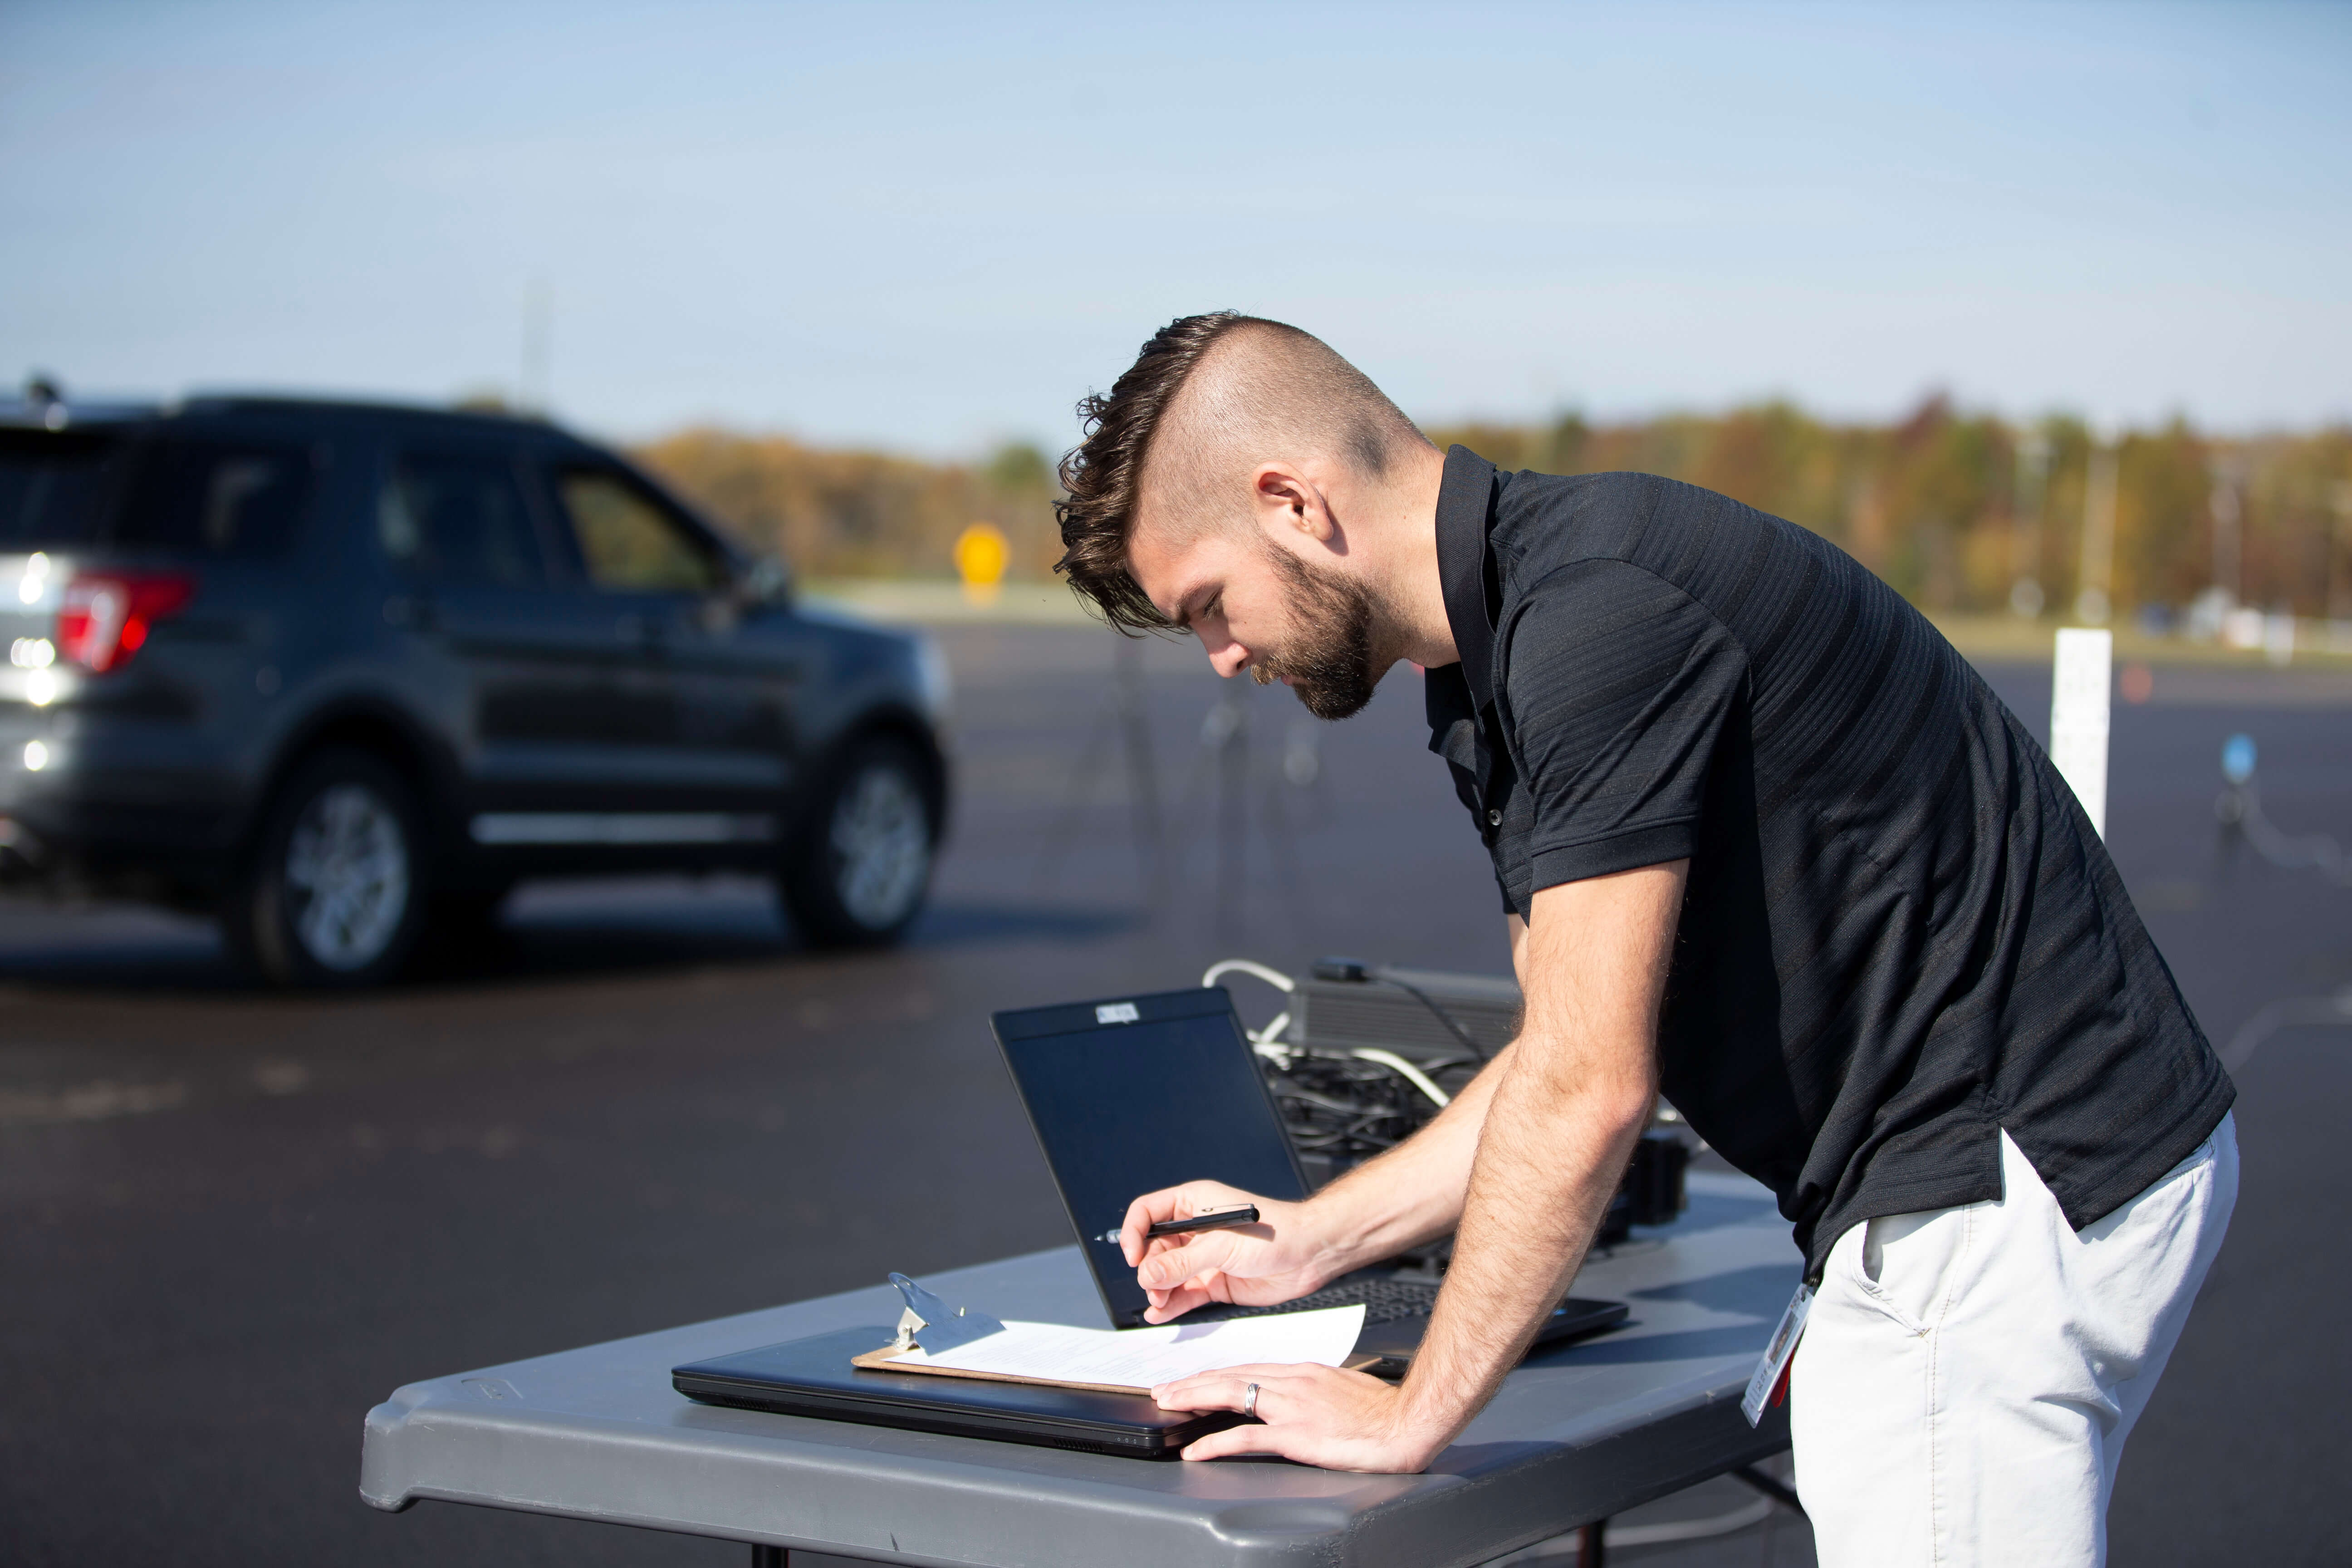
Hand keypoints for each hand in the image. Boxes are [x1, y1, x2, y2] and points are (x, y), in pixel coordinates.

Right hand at [1119, 1181, 1331, 1322]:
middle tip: (1153, 1288)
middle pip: (1154, 1249)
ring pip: (1167, 1274)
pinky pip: (1185, 1293)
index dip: (1135, 1233)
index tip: (1133, 1257)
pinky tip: (1159, 1315)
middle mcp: (1196, 1230)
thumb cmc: (1275, 1233)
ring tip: (1158, 1304)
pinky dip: (1171, 1305)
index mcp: (1194, 1204)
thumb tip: (1147, 1274)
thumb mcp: (1222, 1245)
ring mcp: (1205, 1257)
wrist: (1310, 1255)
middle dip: (1149, 1269)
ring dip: (1158, 1290)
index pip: (1148, 1213)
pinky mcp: (1215, 1282)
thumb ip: (1182, 1262)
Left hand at [1150, 1362, 1447, 1469]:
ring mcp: (1292, 1406)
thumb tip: (1296, 1397)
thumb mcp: (1340, 1388)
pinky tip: (1196, 1448)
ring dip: (1193, 1399)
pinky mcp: (1297, 1434)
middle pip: (1230, 1376)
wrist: (1406, 1421)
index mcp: (1302, 1372)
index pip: (1247, 1369)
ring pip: (1230, 1396)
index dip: (1214, 1374)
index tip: (1193, 1379)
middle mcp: (1292, 1382)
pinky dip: (1216, 1441)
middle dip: (1193, 1381)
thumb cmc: (1381, 1410)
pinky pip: (1246, 1437)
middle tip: (1164, 1388)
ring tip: (1168, 1404)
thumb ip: (1313, 1390)